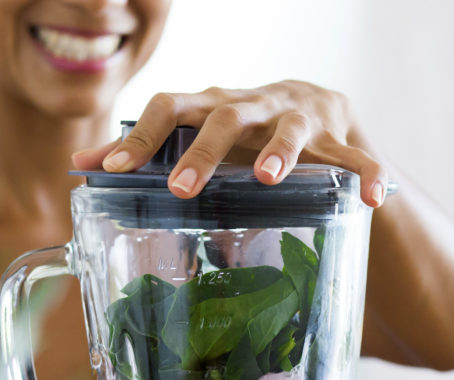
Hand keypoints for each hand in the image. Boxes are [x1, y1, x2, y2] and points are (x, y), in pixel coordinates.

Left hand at [71, 81, 390, 206]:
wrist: (312, 105)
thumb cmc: (237, 129)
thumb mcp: (193, 134)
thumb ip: (143, 150)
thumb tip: (79, 166)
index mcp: (209, 105)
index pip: (168, 109)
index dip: (140, 137)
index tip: (114, 170)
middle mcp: (250, 106)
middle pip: (223, 118)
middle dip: (202, 152)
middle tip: (183, 189)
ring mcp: (296, 118)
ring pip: (289, 129)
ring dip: (280, 152)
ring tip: (268, 178)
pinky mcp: (337, 137)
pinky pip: (356, 157)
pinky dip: (367, 174)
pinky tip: (374, 199)